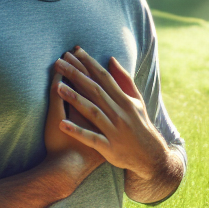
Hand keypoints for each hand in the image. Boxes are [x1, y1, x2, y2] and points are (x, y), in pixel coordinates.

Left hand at [53, 48, 169, 179]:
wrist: (151, 156)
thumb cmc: (140, 125)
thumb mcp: (137, 101)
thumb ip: (124, 80)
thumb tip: (111, 59)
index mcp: (125, 100)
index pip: (104, 77)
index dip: (89, 63)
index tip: (74, 51)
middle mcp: (119, 113)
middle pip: (95, 91)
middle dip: (76, 75)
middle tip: (59, 62)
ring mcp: (114, 130)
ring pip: (92, 112)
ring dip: (75, 99)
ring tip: (57, 87)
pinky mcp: (109, 148)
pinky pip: (91, 139)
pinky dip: (77, 131)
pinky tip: (61, 124)